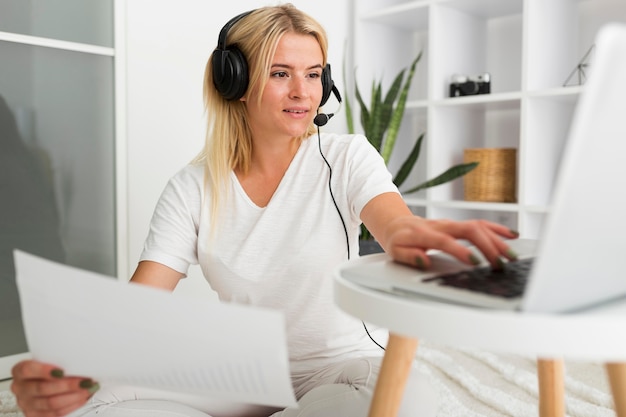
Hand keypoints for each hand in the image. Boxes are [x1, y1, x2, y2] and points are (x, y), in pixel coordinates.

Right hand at [11, 360, 97, 416]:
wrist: (43, 380)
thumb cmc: (49, 367)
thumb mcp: (50, 359)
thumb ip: (59, 359)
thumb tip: (80, 360)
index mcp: (20, 371)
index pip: (27, 370)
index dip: (44, 370)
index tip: (62, 371)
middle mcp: (20, 388)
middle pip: (42, 388)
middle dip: (68, 385)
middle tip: (86, 381)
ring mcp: (26, 403)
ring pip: (51, 403)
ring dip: (73, 396)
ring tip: (88, 389)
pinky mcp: (35, 414)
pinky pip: (55, 413)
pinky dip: (72, 405)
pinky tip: (82, 398)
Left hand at [384, 216, 518, 268]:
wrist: (397, 224)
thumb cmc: (398, 240)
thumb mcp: (396, 251)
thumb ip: (409, 256)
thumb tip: (423, 260)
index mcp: (425, 233)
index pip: (445, 241)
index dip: (461, 251)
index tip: (476, 264)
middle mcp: (441, 225)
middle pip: (469, 230)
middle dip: (488, 246)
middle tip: (501, 264)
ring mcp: (452, 223)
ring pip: (478, 227)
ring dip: (497, 240)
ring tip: (512, 255)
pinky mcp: (458, 225)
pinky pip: (480, 224)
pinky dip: (496, 230)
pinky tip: (512, 236)